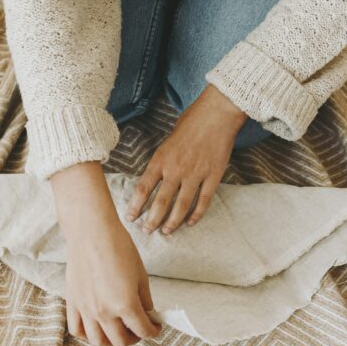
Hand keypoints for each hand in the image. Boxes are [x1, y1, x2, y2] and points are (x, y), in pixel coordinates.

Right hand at [52, 162, 160, 345]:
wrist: (92, 232)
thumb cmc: (119, 248)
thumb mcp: (141, 274)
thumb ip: (144, 299)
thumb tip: (147, 314)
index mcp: (125, 304)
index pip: (143, 330)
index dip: (153, 332)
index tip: (155, 328)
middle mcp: (104, 312)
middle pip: (120, 341)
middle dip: (134, 338)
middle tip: (138, 329)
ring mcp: (85, 309)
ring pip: (97, 341)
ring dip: (111, 341)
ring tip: (118, 330)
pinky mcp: (72, 302)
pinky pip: (76, 329)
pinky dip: (87, 334)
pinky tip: (96, 326)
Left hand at [126, 85, 245, 234]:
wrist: (216, 114)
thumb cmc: (191, 123)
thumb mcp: (168, 141)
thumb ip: (162, 161)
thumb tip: (155, 179)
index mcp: (161, 159)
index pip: (144, 188)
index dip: (135, 206)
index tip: (130, 217)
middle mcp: (176, 170)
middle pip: (161, 202)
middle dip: (152, 220)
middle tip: (147, 231)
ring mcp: (195, 174)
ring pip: (181, 206)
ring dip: (172, 222)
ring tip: (166, 231)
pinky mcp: (213, 176)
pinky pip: (203, 201)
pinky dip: (196, 214)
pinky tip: (190, 222)